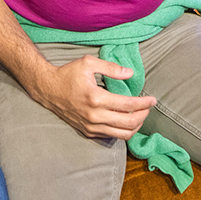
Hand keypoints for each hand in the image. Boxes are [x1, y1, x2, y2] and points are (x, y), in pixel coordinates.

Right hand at [28, 55, 155, 140]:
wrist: (48, 89)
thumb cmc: (68, 74)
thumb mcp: (88, 63)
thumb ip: (111, 68)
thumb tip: (130, 73)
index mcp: (96, 98)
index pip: (128, 105)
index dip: (144, 103)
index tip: (152, 99)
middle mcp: (94, 116)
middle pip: (129, 123)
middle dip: (144, 115)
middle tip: (149, 107)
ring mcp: (90, 126)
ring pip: (122, 134)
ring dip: (136, 126)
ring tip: (140, 115)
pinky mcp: (87, 131)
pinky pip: (111, 136)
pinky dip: (123, 130)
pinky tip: (126, 120)